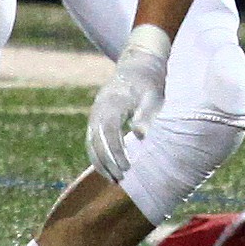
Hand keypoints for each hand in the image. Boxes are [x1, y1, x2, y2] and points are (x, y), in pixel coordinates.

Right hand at [86, 31, 168, 181]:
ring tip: (114, 180)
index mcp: (112, 102)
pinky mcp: (97, 117)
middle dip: (107, 162)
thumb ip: (146, 114)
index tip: (127, 167)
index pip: (109, 131)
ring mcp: (95, 113)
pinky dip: (97, 155)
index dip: (116, 151)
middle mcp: (99, 108)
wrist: (138, 65)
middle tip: (121, 179)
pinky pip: (92, 139)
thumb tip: (140, 136)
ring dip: (100, 162)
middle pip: (96, 140)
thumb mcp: (153, 95)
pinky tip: (108, 169)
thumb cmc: (149, 82)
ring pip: (91, 142)